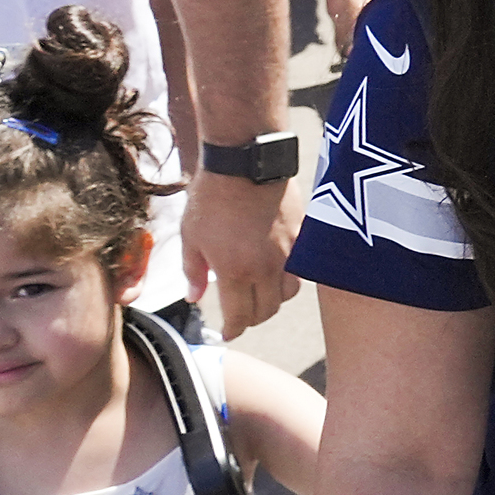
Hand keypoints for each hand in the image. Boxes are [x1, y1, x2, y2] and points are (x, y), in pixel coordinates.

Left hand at [182, 169, 303, 334]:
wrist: (246, 161)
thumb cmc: (212, 196)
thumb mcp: (192, 236)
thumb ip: (194, 271)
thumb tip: (194, 297)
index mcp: (236, 272)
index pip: (240, 317)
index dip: (232, 330)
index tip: (227, 333)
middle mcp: (267, 269)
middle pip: (267, 311)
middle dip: (252, 318)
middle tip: (240, 316)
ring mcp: (289, 254)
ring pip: (288, 294)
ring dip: (273, 300)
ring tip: (260, 293)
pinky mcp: (302, 237)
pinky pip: (299, 268)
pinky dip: (287, 276)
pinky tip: (275, 268)